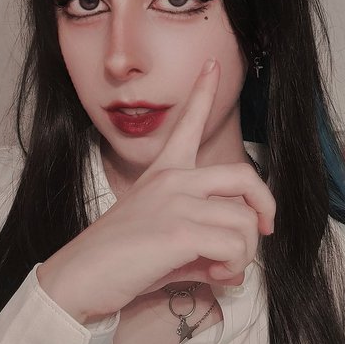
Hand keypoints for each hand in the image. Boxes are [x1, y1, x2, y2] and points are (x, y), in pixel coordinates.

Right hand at [37, 59, 275, 322]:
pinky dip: (234, 267)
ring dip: (245, 253)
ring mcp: (177, 201)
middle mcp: (173, 179)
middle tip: (264, 230)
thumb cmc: (117, 261)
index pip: (187, 123)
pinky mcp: (180, 231)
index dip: (203, 92)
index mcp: (163, 172)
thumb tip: (236, 271)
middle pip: (244, 174)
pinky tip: (216, 276)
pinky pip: (234, 246)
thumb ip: (203, 249)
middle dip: (265, 204)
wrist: (79, 278)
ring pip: (244, 221)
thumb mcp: (164, 245)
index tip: (212, 65)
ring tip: (223, 270)